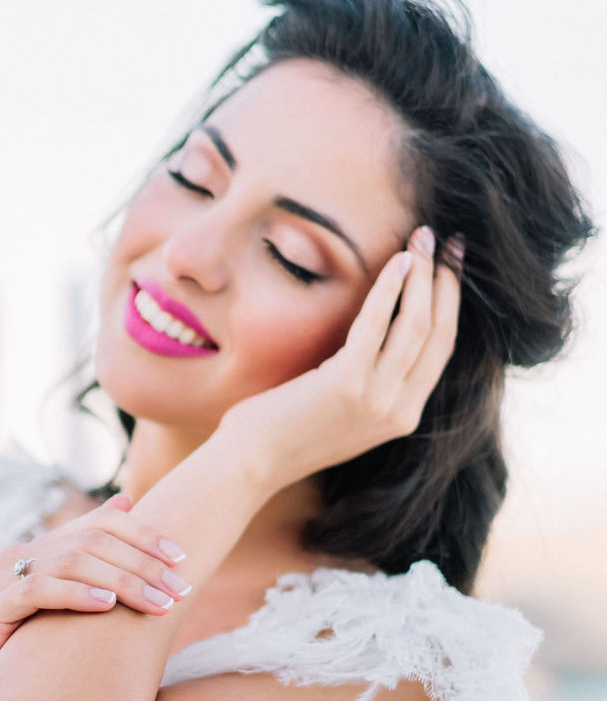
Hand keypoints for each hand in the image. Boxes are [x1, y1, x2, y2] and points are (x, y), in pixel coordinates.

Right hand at [0, 495, 191, 684]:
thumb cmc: (51, 655)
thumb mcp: (82, 602)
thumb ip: (103, 559)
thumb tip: (127, 501)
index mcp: (45, 547)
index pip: (100, 523)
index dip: (143, 535)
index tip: (181, 559)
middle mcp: (19, 555)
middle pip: (91, 541)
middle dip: (142, 565)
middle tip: (179, 591)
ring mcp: (0, 581)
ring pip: (70, 562)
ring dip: (122, 581)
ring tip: (157, 604)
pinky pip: (36, 591)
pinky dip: (76, 593)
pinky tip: (107, 606)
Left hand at [218, 226, 461, 490]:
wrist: (249, 464)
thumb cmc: (284, 431)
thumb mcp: (342, 411)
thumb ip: (369, 384)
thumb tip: (376, 336)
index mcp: (403, 416)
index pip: (442, 350)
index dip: (451, 303)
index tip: (451, 266)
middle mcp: (399, 410)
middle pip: (439, 332)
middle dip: (447, 280)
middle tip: (449, 240)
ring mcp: (377, 400)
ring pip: (417, 324)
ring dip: (423, 274)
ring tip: (423, 236)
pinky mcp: (347, 384)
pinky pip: (376, 324)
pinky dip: (390, 288)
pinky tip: (396, 260)